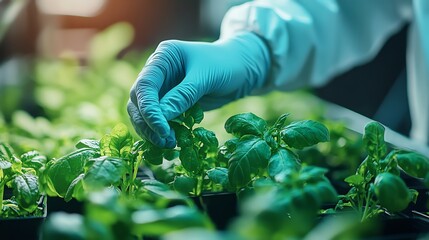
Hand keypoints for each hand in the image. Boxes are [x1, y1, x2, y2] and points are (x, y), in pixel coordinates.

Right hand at [128, 32, 269, 147]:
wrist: (241, 68)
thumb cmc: (226, 65)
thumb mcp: (205, 78)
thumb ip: (182, 96)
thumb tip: (160, 119)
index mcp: (163, 57)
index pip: (145, 85)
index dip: (149, 110)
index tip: (162, 130)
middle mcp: (157, 71)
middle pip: (138, 100)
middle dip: (148, 122)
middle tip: (165, 141)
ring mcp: (163, 87)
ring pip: (144, 112)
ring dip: (152, 130)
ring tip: (169, 144)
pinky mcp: (170, 102)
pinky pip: (159, 119)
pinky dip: (161, 131)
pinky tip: (171, 142)